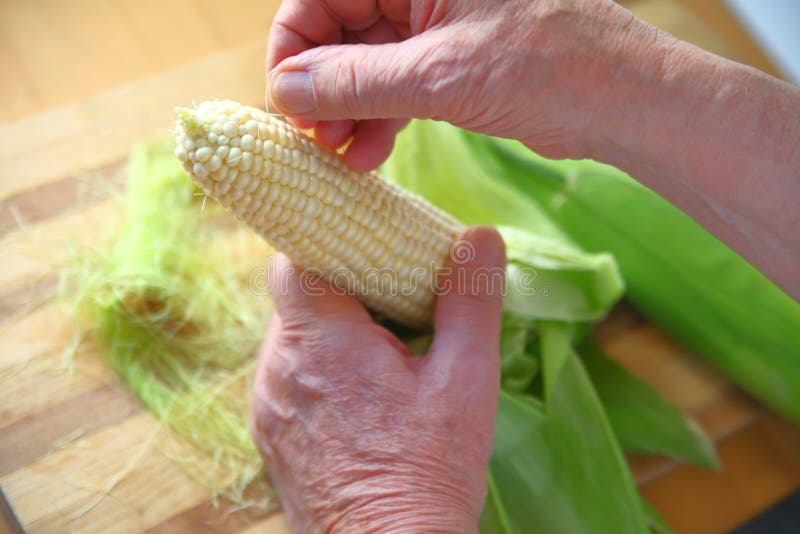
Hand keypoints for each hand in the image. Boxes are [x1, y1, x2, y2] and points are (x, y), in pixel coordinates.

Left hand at [251, 226, 505, 531]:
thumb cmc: (429, 473)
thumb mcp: (466, 380)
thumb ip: (470, 300)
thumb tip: (479, 235)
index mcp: (320, 344)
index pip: (293, 260)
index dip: (324, 242)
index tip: (364, 246)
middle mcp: (277, 371)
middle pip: (295, 299)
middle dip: (341, 288)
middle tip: (393, 299)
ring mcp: (268, 407)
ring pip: (291, 339)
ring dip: (331, 332)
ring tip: (385, 350)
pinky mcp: (272, 439)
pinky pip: (288, 379)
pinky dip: (319, 369)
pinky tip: (363, 395)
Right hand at [265, 0, 658, 169]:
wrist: (618, 100)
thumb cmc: (545, 67)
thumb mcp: (439, 75)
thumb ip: (356, 80)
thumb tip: (287, 91)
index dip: (295, 46)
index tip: (285, 99)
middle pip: (339, 30)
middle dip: (322, 86)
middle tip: (312, 138)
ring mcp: (436, 25)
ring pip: (365, 63)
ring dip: (347, 110)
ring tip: (337, 155)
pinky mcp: (450, 62)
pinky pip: (395, 86)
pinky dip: (378, 119)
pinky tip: (366, 155)